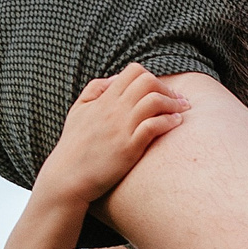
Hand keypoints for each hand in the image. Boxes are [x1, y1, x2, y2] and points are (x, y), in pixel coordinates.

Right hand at [35, 65, 188, 207]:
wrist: (66, 177)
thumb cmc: (73, 146)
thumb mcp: (77, 111)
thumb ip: (94, 90)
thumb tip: (116, 78)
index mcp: (103, 99)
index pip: (133, 71)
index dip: (151, 77)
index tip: (159, 91)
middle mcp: (113, 110)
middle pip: (148, 81)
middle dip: (166, 88)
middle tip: (176, 100)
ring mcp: (121, 128)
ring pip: (154, 101)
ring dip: (173, 103)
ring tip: (181, 111)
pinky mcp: (128, 148)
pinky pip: (153, 126)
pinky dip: (169, 121)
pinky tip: (175, 123)